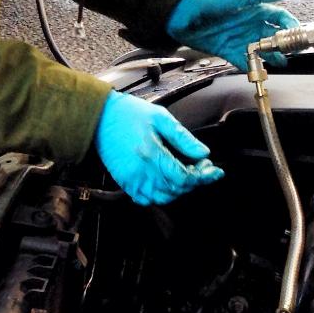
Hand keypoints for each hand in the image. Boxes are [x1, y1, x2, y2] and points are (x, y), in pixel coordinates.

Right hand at [93, 92, 223, 204]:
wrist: (99, 116)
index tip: (213, 170)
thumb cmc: (128, 113)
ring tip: (185, 175)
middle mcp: (141, 170)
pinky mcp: (124, 181)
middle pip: (176, 189)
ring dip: (178, 190)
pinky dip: (159, 196)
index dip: (203, 176)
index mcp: (151, 153)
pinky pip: (145, 199)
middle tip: (201, 168)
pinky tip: (165, 183)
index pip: (184, 177)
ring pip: (162, 197)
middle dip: (194, 181)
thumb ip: (183, 137)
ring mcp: (131, 179)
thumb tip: (202, 153)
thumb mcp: (160, 117)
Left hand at [166, 0, 297, 69]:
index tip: (296, 34)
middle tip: (292, 52)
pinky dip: (252, 67)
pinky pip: (244, 61)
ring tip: (281, 63)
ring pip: (262, 51)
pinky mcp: (229, 51)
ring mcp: (240, 39)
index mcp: (255, 10)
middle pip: (273, 37)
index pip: (279, 18)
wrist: (184, 13)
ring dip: (272, 58)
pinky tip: (261, 71)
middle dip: (284, 45)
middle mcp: (250, 25)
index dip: (289, 25)